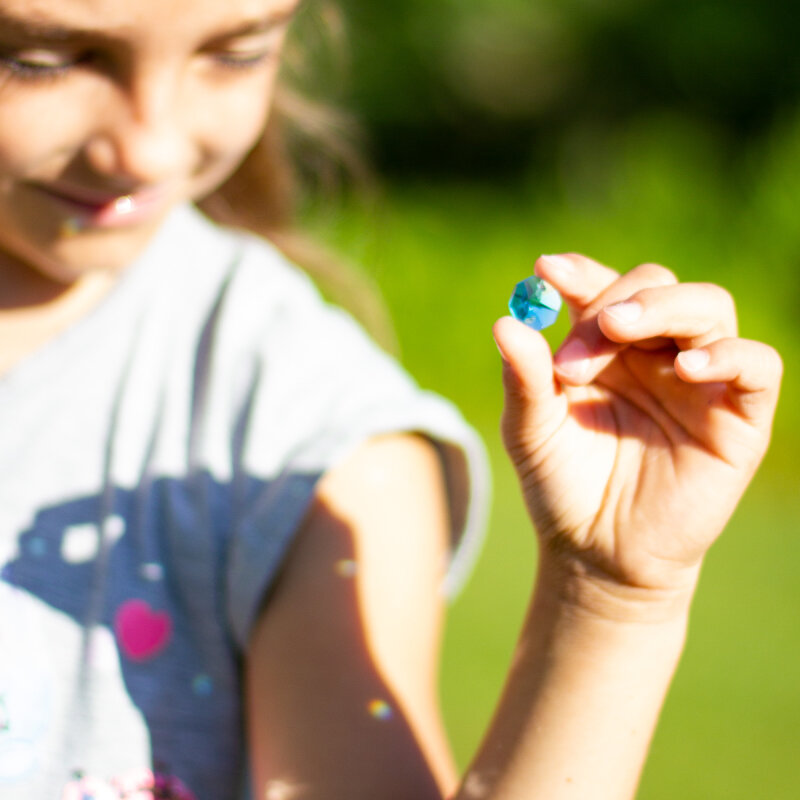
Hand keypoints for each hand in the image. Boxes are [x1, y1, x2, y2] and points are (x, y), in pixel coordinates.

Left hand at [493, 254, 781, 608]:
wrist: (595, 552)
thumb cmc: (562, 484)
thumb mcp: (532, 431)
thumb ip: (524, 380)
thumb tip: (505, 323)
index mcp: (605, 347)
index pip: (601, 289)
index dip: (580, 273)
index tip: (546, 271)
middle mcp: (654, 353)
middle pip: (657, 285)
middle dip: (616, 301)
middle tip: (581, 341)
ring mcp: (698, 380)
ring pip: (708, 307)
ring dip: (665, 307)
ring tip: (619, 330)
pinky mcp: (738, 417)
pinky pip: (757, 365)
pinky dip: (730, 354)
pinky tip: (689, 366)